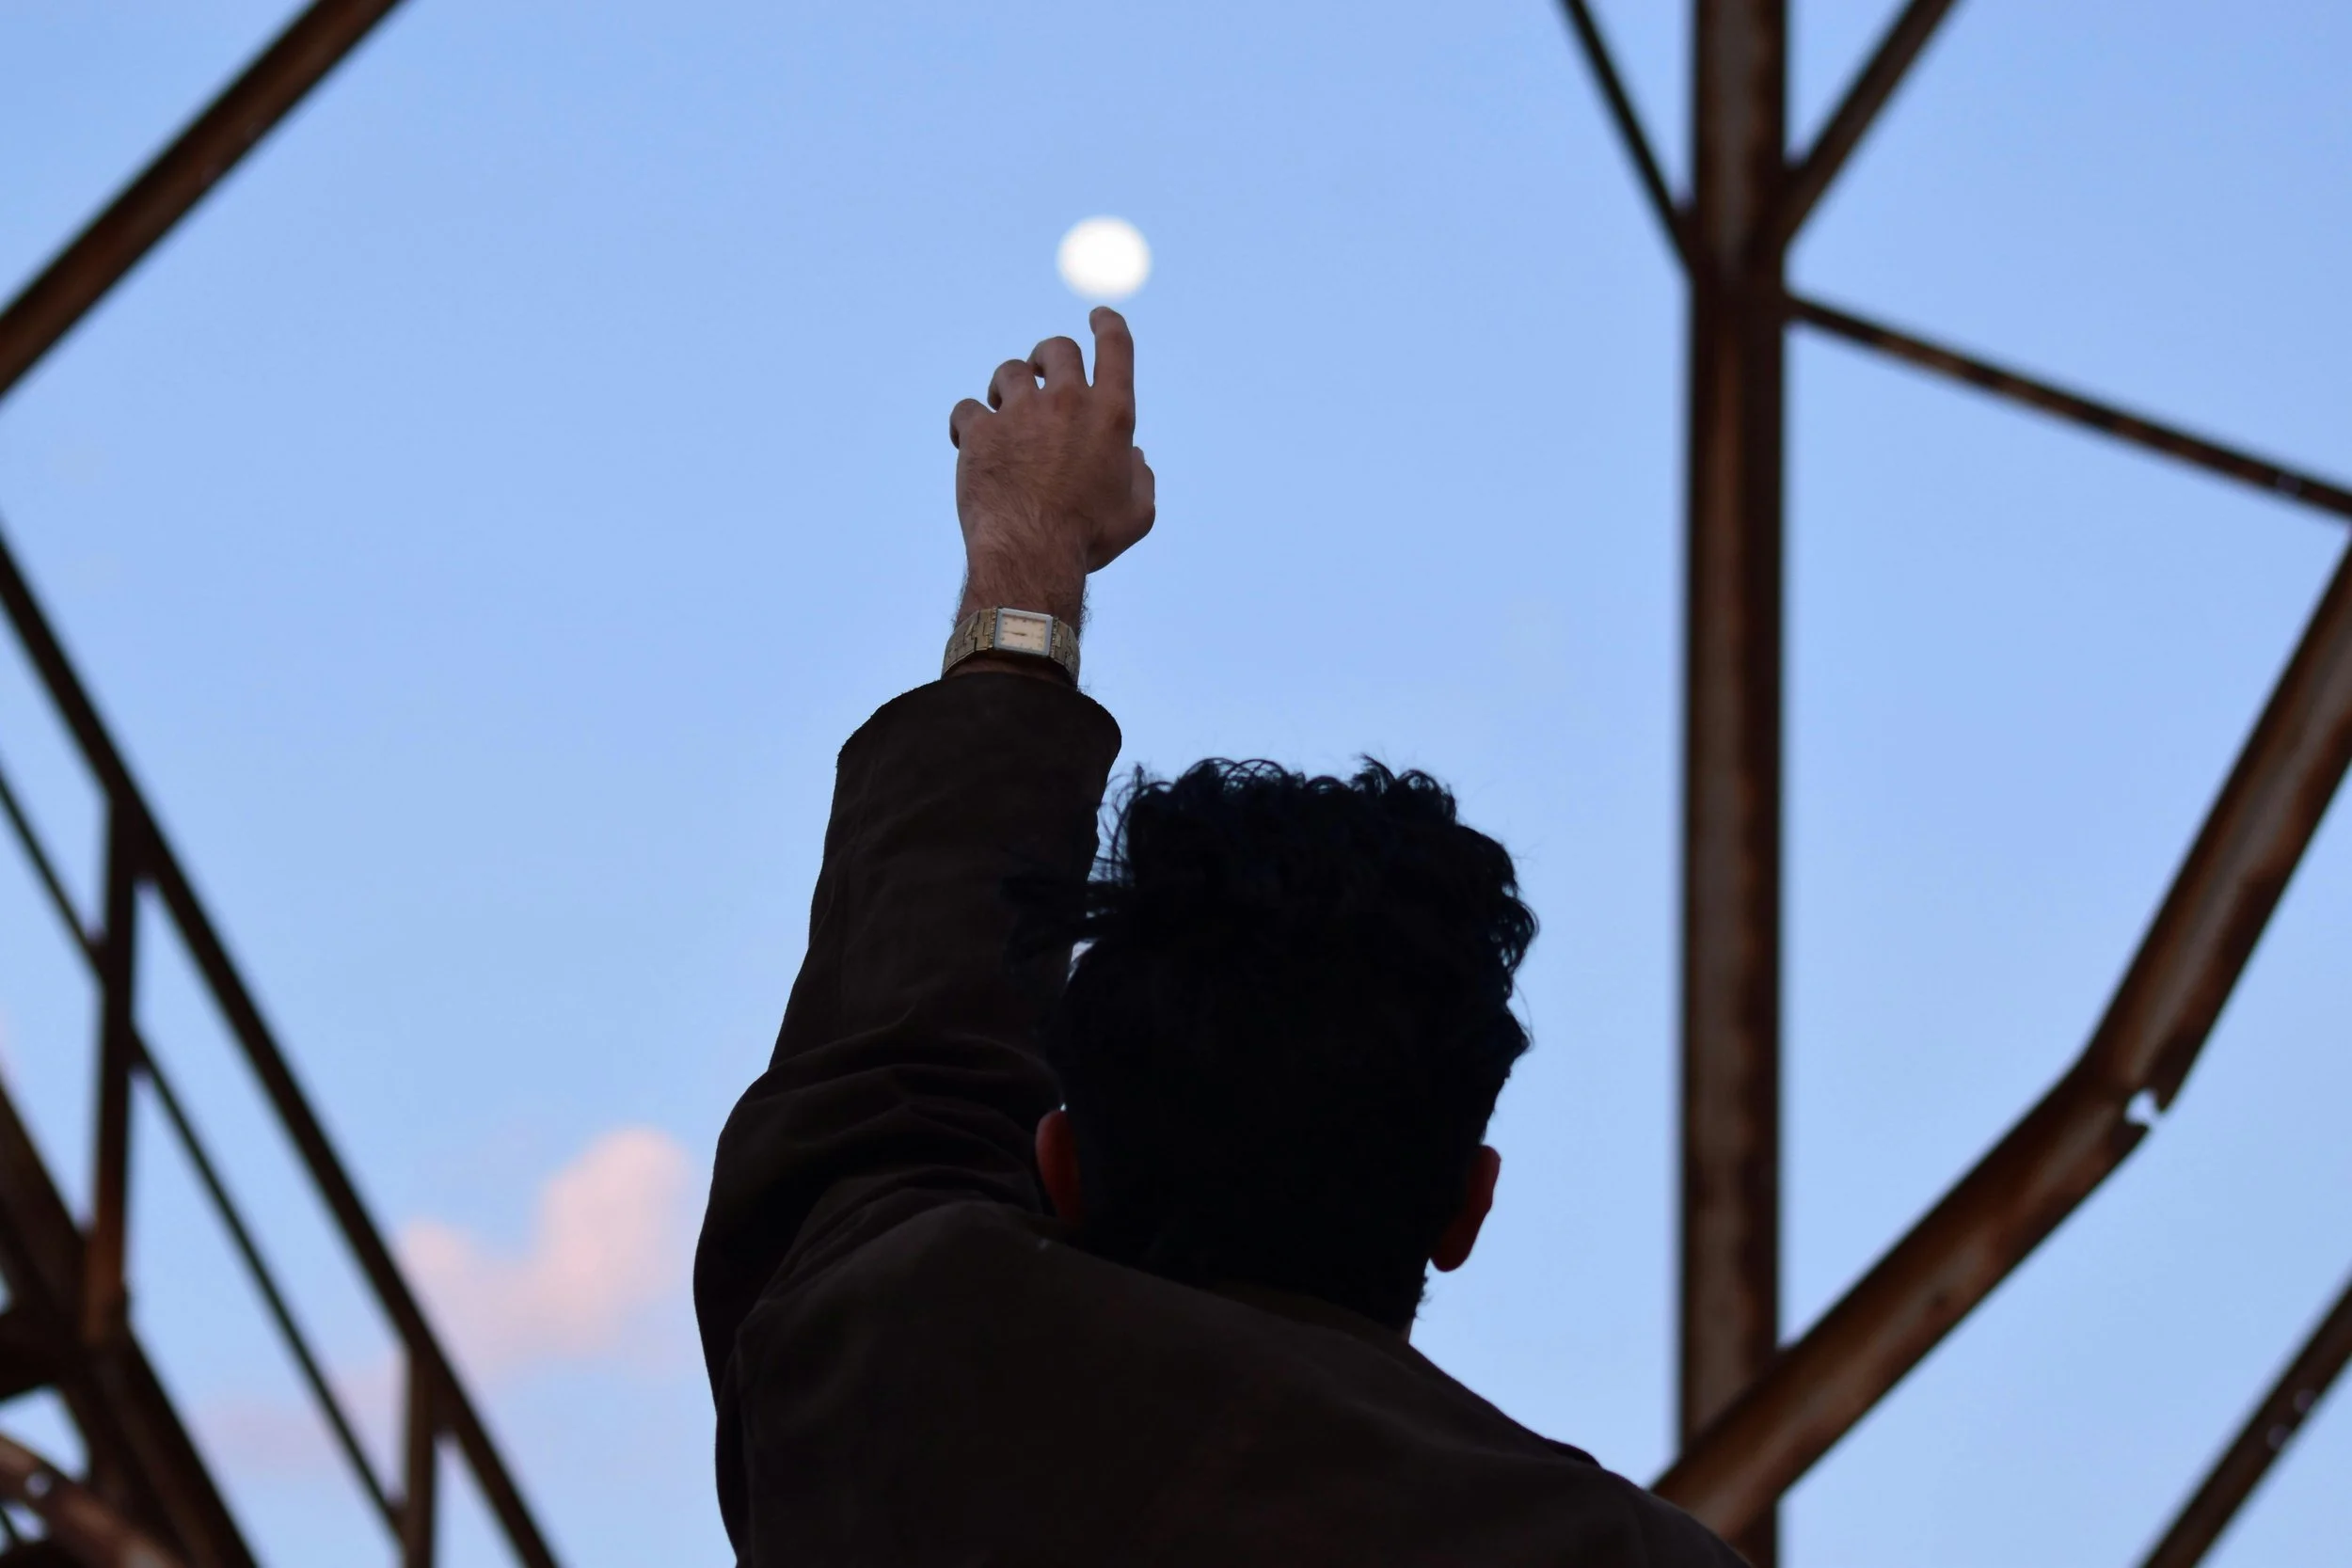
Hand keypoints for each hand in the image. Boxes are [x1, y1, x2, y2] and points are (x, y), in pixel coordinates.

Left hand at [948, 307, 1155, 627]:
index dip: (1108, 324)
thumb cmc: (1089, 539)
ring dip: (1008, 387)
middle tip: (1042, 374)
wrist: (1033, 553)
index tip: (1098, 316)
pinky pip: (967, 409)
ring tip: (1004, 412)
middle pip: (1057, 348)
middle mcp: (1067, 402)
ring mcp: (1020, 413)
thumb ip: (1141, 478)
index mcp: (1112, 415)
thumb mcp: (1137, 514)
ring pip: (1010, 371)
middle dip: (1050, 357)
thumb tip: (1134, 457)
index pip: (1115, 347)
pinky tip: (969, 442)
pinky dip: (968, 423)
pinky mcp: (981, 432)